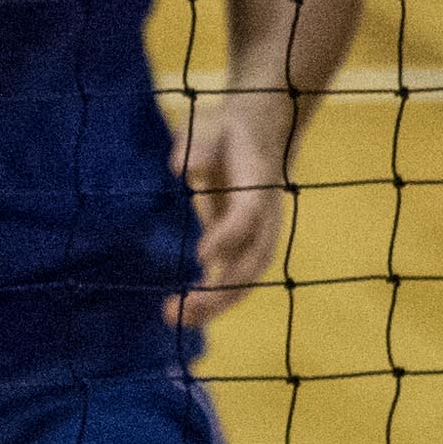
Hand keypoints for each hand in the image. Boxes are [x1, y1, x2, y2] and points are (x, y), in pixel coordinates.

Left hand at [170, 85, 298, 326]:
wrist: (257, 134)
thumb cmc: (226, 130)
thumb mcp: (210, 126)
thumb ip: (199, 145)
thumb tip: (180, 166)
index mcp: (258, 187)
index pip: (247, 218)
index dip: (228, 236)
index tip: (201, 255)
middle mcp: (265, 219)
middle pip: (251, 262)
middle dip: (221, 289)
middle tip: (182, 308)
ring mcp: (259, 236)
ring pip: (246, 278)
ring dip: (216, 303)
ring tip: (177, 317)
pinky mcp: (246, 246)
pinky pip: (235, 278)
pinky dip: (214, 298)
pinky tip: (185, 313)